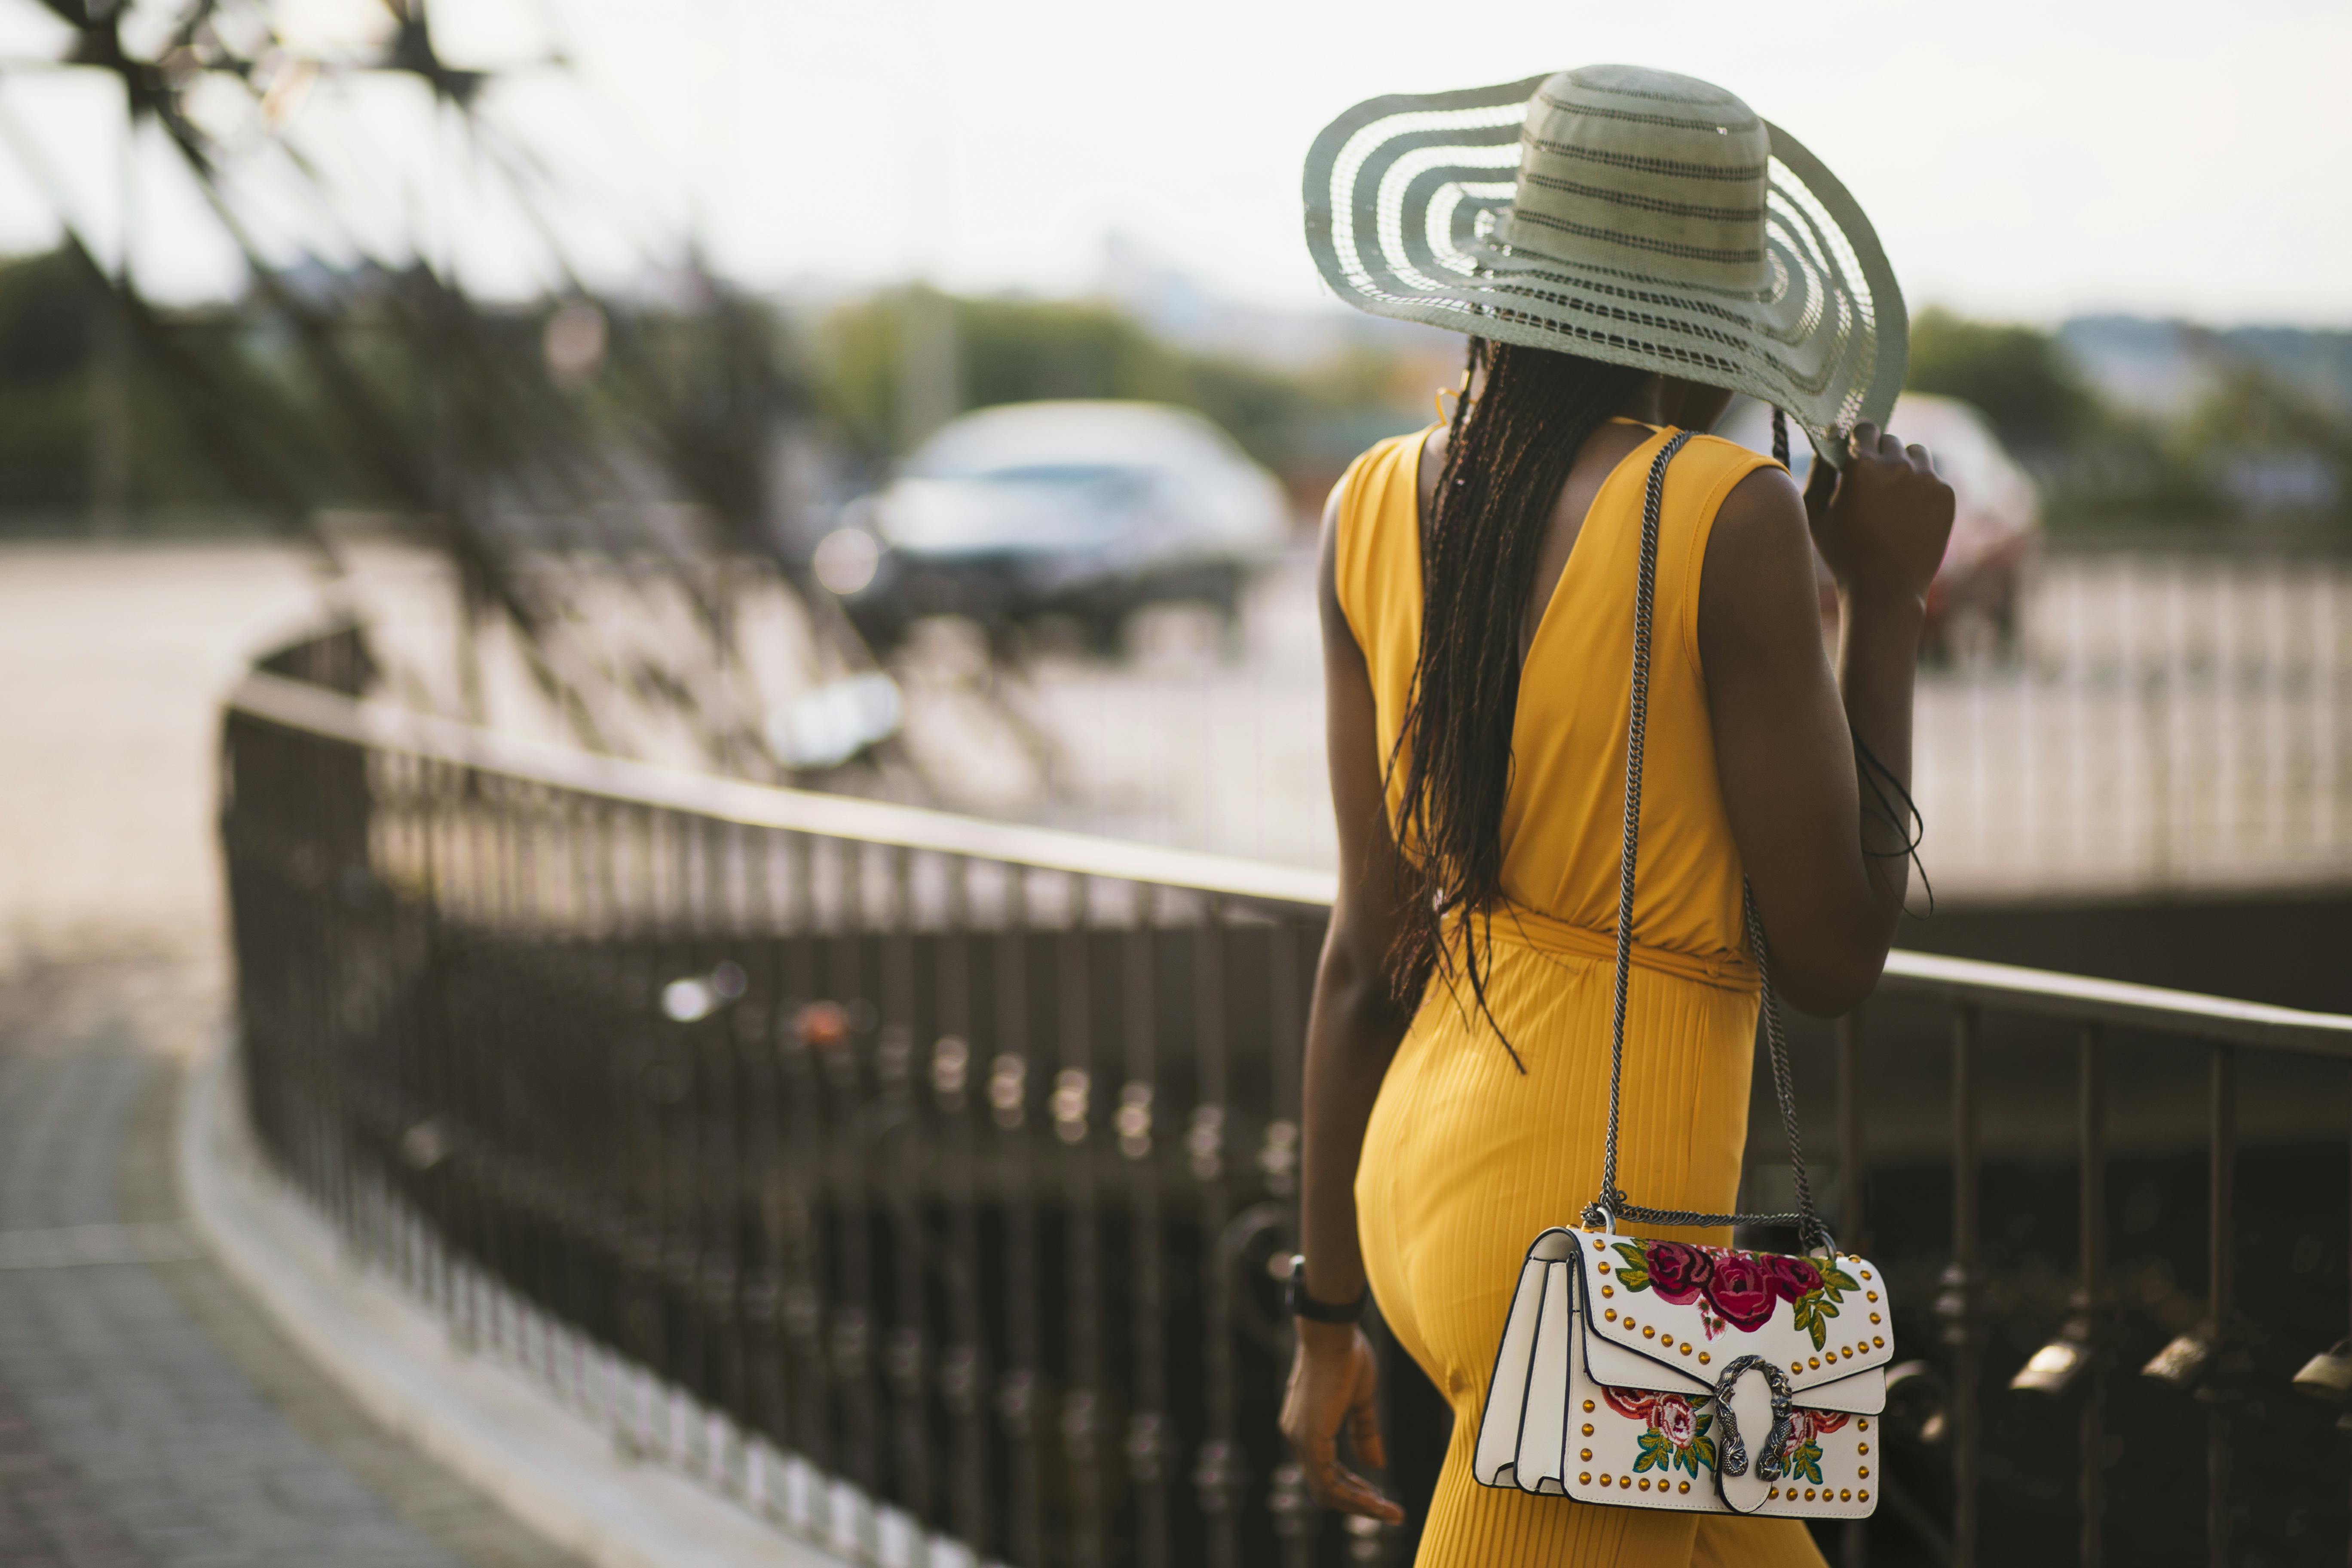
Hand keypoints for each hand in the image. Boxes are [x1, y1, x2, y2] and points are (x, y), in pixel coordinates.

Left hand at [1278, 1319, 1404, 1524]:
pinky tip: (1375, 1501)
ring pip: (1326, 1489)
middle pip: (1325, 1486)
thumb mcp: (1359, 1401)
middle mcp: (1295, 1436)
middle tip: (1389, 1513)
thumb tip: (1375, 1465)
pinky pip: (1327, 1480)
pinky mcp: (1309, 1437)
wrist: (1332, 1330)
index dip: (1353, 1490)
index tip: (1379, 1498)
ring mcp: (1299, 1438)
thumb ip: (1363, 1433)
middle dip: (1358, 1503)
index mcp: (1305, 1428)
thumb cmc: (1346, 1355)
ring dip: (1358, 1505)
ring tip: (1389, 1512)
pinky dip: (1352, 1495)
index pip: (1326, 1473)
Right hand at [1802, 422, 1955, 605]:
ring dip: (1905, 465)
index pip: (1865, 428)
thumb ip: (1819, 474)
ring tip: (1894, 494)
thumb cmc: (1844, 553)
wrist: (1886, 588)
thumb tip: (1827, 449)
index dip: (1859, 440)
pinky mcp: (1946, 494)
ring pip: (1916, 453)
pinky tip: (1909, 513)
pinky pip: (1933, 477)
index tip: (1857, 452)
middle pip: (1890, 439)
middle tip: (1873, 481)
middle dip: (1880, 454)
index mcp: (1863, 466)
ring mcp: (1926, 479)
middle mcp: (1898, 465)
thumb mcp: (1816, 515)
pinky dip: (1921, 488)